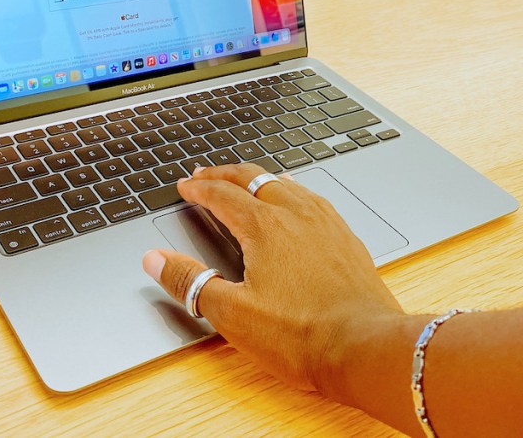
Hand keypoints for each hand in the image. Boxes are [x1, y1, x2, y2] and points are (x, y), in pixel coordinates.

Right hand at [141, 163, 405, 394]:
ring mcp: (326, 223)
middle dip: (225, 174)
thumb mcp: (231, 314)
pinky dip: (292, 190)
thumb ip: (190, 282)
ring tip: (246, 179)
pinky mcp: (346, 238)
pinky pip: (313, 198)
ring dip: (259, 178)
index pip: (222, 195)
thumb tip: (157, 260)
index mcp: (265, 227)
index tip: (185, 187)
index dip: (199, 189)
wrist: (365, 348)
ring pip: (285, 183)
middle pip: (254, 179)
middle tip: (206, 174)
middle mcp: (296, 214)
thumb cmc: (302, 336)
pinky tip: (297, 198)